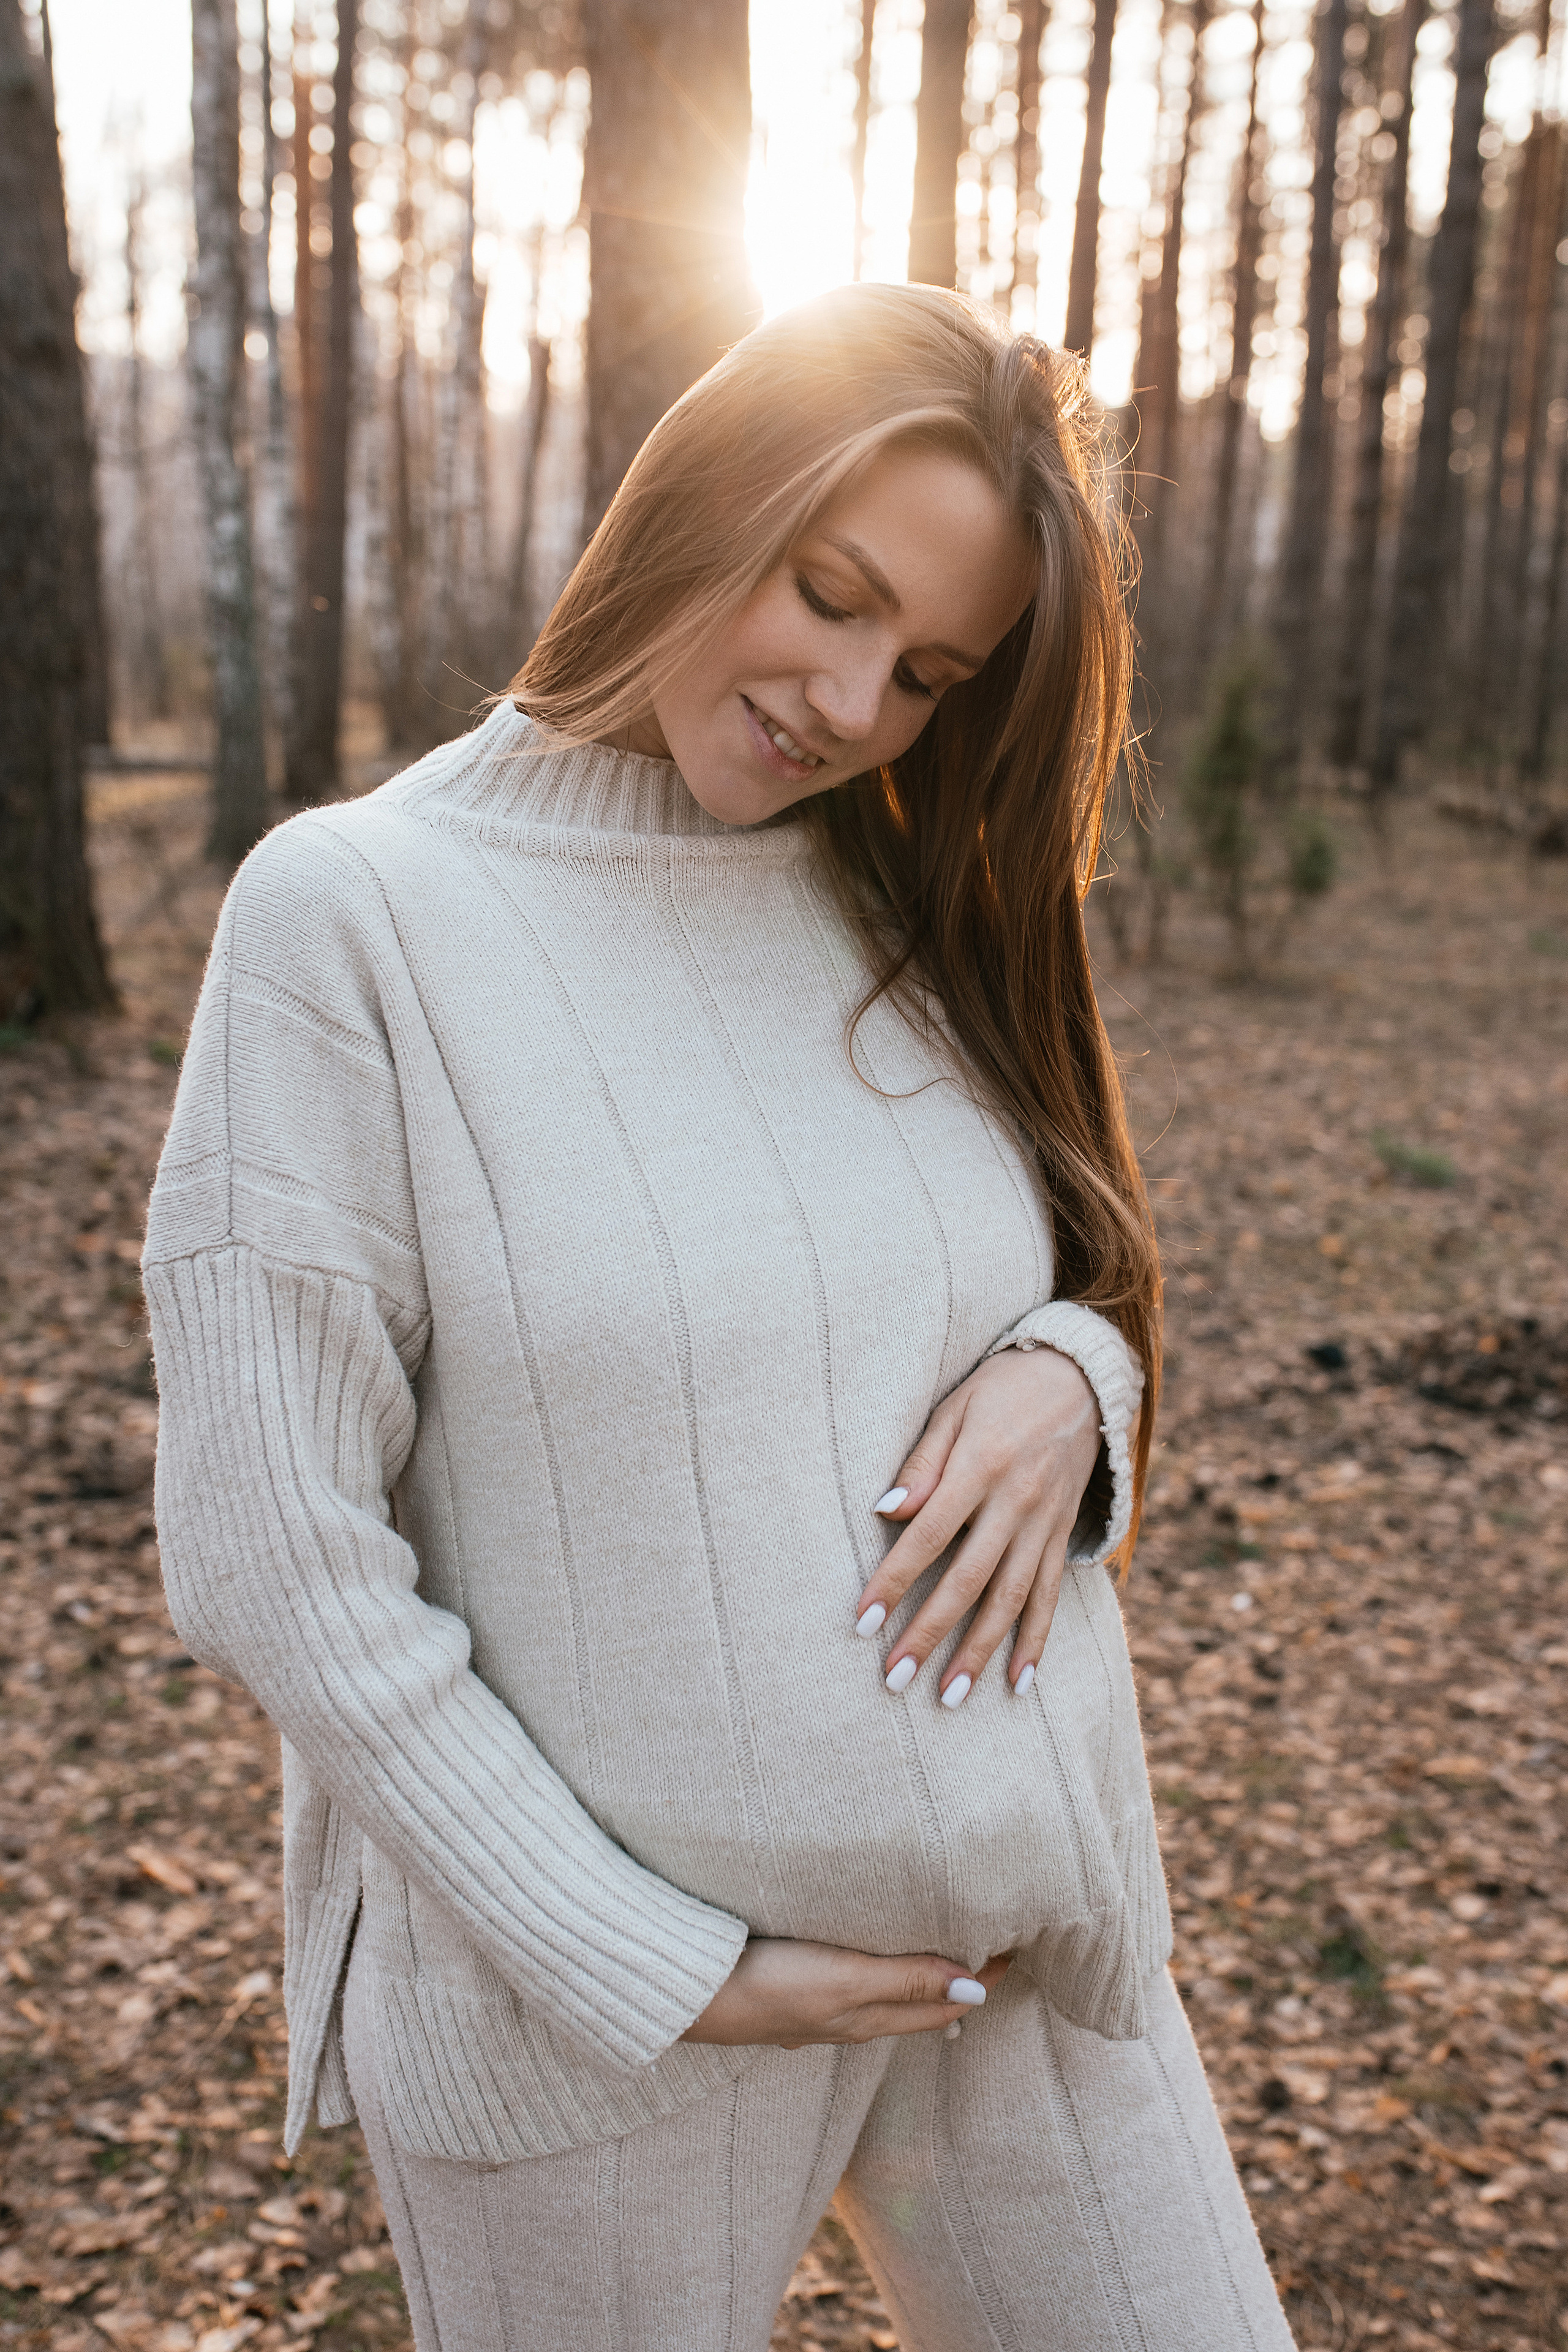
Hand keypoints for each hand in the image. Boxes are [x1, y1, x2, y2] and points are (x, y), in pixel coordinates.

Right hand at [680, 1938, 1013, 2047]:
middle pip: (917, 2002)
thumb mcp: (844, 1979)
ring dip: (918, 1972)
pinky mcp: (788, 1987)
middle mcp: (847, 2018)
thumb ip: (905, 1979)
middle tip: (993, 1943)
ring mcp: (816, 2006)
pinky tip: (869, 1950)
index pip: (942, 2003)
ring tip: (945, 1945)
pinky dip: (878, 1967)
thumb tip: (976, 1990)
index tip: (1016, 1948)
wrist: (688, 1992)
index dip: (980, 1980)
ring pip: (884, 1993)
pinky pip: (850, 1981)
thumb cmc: (768, 1983)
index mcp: (867, 2018)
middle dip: (957, 1978)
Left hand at [854, 1346, 1100, 1704]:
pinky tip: (1019, 1682)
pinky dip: (1036, 1640)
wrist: (1082, 1377)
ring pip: (1011, 1599)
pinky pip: (1050, 1595)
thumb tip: (887, 1512)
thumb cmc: (1002, 1389)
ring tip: (949, 1696)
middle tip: (896, 1677)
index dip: (895, 1580)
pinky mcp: (1062, 1535)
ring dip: (980, 1651)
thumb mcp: (955, 1408)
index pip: (929, 1536)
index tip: (863, 1620)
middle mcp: (1016, 1503)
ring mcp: (1044, 1524)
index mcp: (981, 1467)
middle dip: (931, 1632)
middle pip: (969, 1580)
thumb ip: (922, 1463)